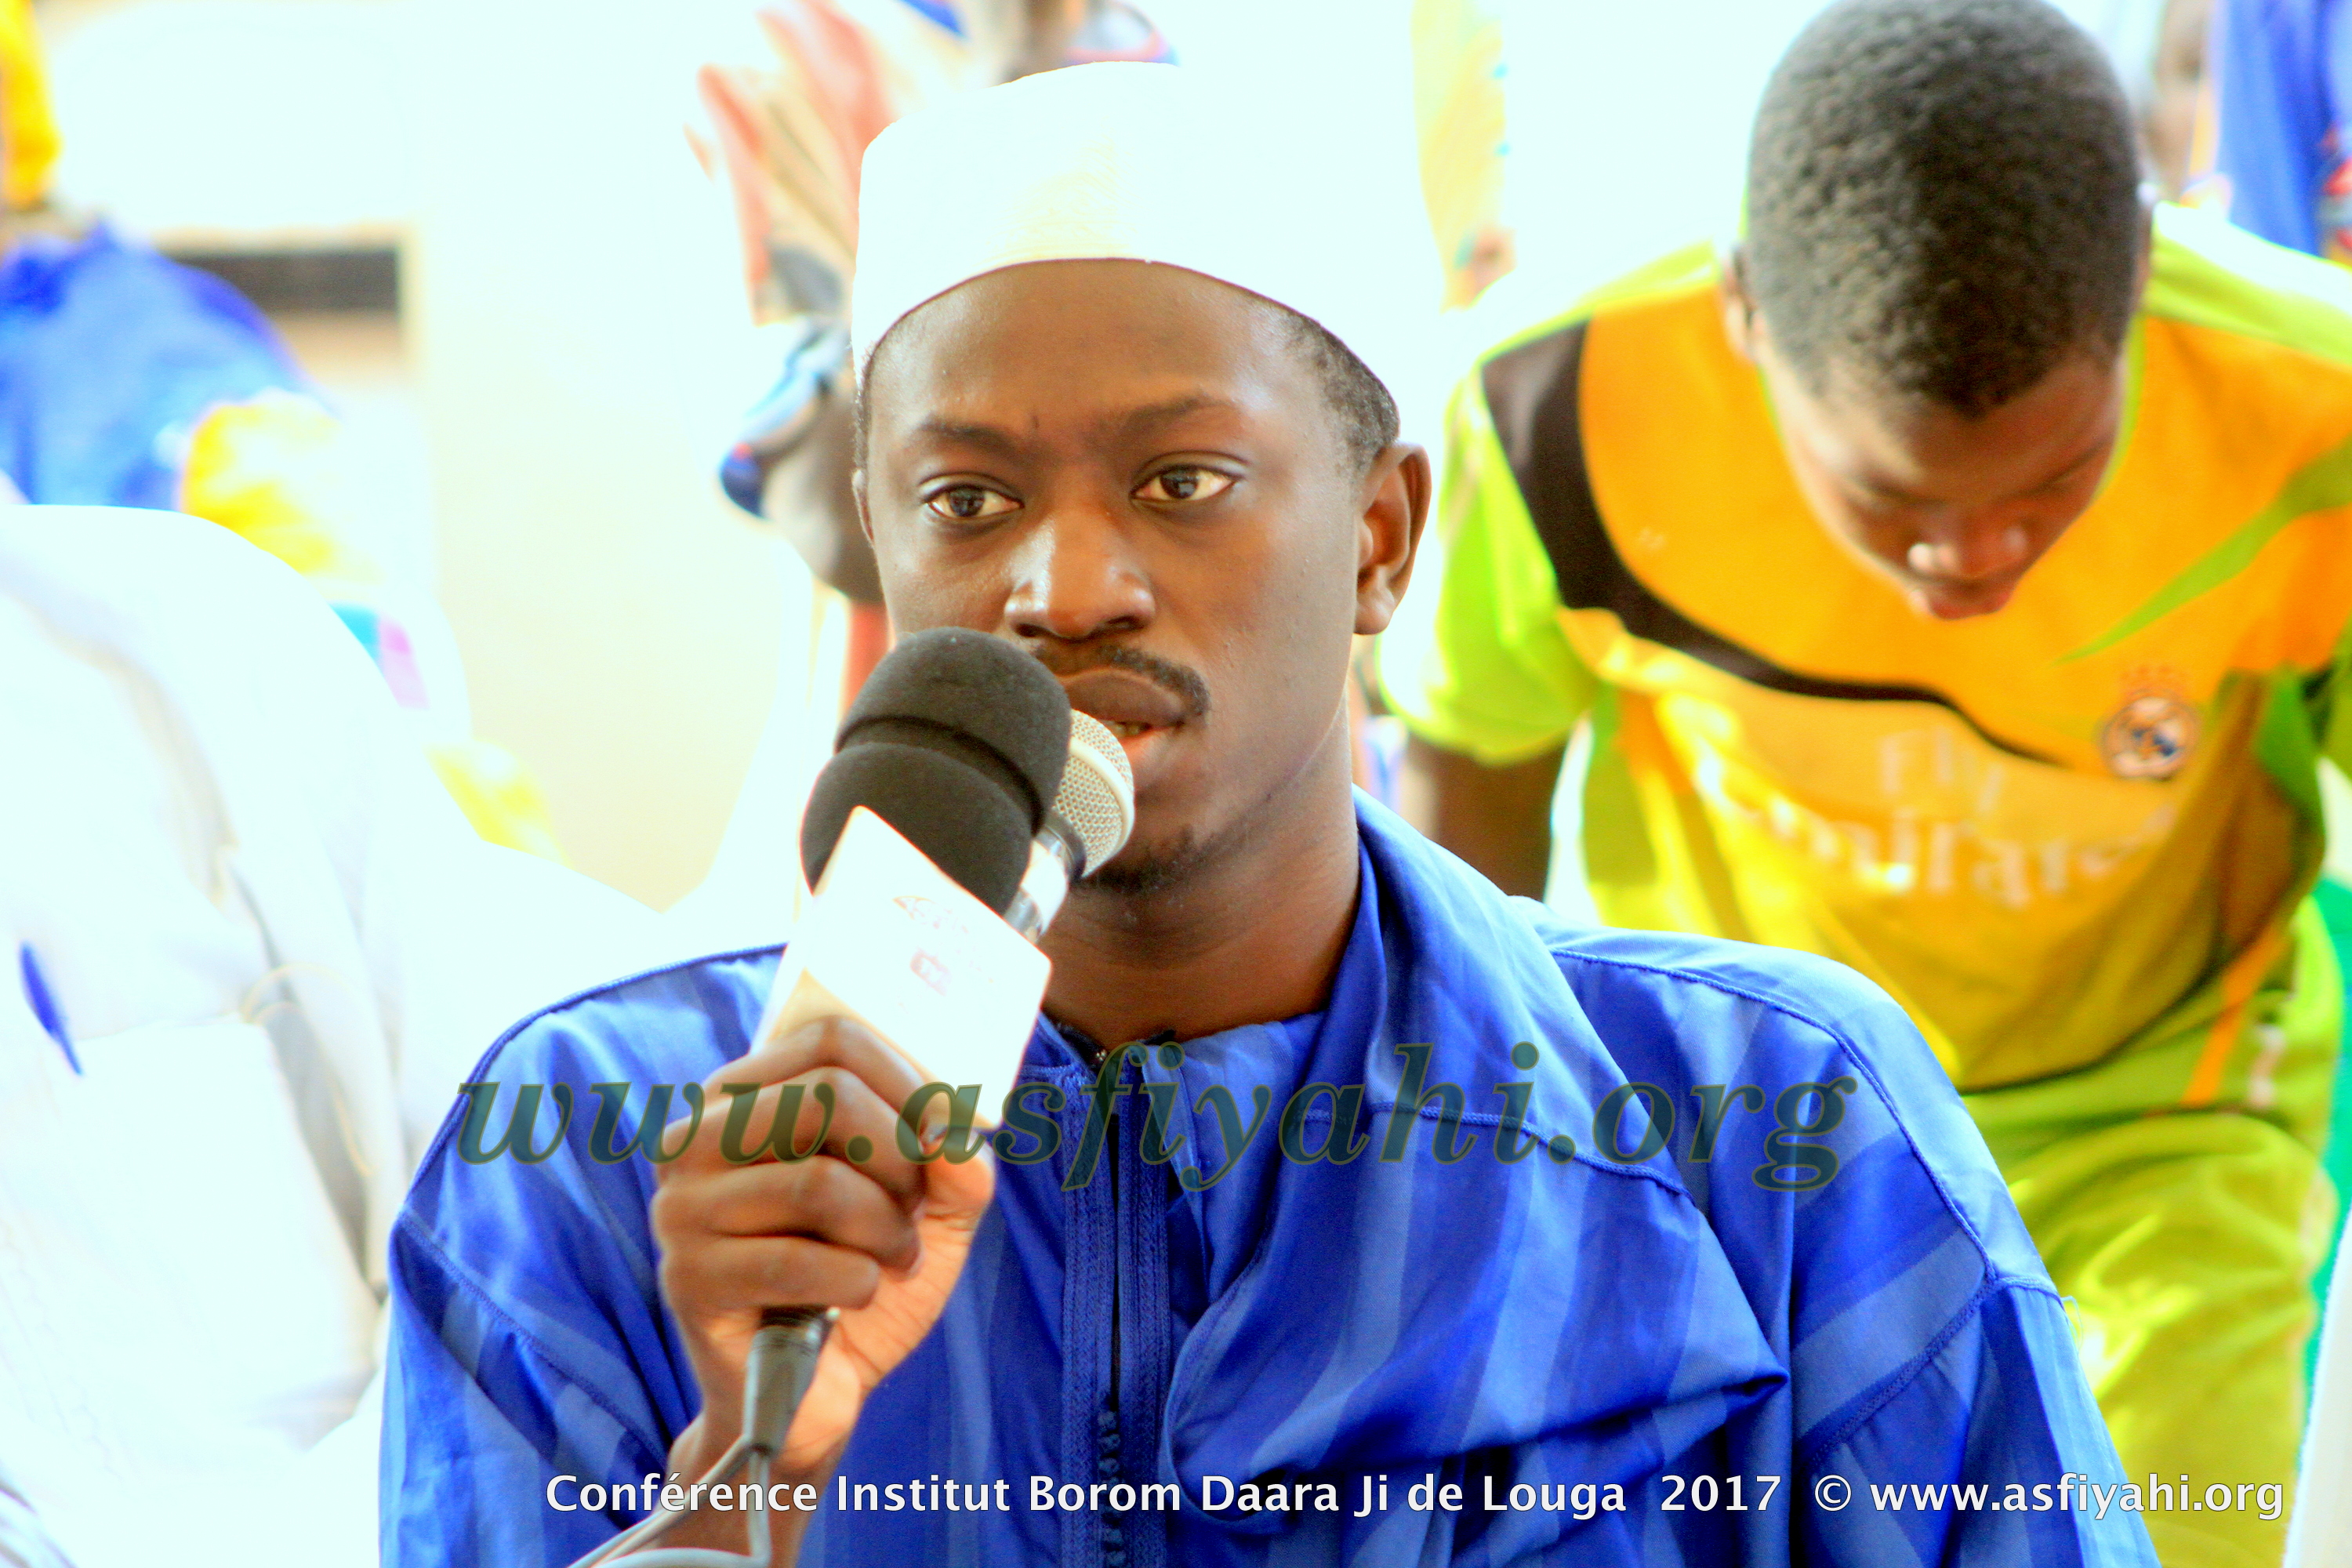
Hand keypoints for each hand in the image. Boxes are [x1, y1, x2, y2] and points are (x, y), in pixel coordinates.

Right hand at [650, 1015, 995, 1482]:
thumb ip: (955, 1164)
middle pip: (826, 1097)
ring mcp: (680, 1208)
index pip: (829, 1039)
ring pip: (817, 1181)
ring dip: (885, 1230)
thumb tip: (953, 1134)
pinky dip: (856, 1281)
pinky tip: (858, 1297)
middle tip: (911, 1210)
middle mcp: (696, 1139)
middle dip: (899, 1160)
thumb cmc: (864, 1280)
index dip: (904, 1080)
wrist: (815, 1393)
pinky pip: (795, 1260)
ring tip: (892, 1259)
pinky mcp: (687, 1278)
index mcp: (745, 1099)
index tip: (936, 1134)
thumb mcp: (929, 1213)